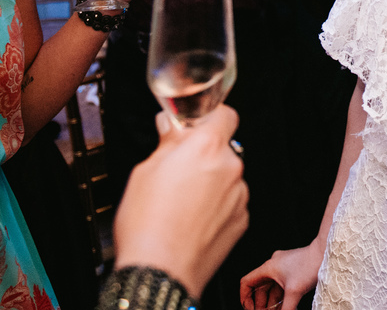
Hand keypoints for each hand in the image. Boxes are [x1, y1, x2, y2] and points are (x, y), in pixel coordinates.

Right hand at [115, 106, 248, 297]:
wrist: (160, 273)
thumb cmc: (147, 225)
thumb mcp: (145, 172)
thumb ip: (167, 143)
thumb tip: (170, 127)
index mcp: (205, 147)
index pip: (225, 114)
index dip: (211, 118)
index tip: (198, 125)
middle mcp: (230, 167)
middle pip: (224, 148)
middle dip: (204, 155)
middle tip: (178, 169)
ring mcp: (239, 195)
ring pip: (227, 176)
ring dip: (212, 182)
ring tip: (182, 202)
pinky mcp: (242, 220)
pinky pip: (231, 202)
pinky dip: (217, 206)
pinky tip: (193, 218)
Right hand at [240, 240, 326, 309]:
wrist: (326, 252)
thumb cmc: (310, 265)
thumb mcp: (295, 291)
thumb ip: (286, 309)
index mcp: (268, 268)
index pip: (247, 282)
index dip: (245, 298)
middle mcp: (273, 267)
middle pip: (259, 289)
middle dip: (261, 305)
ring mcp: (282, 269)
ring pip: (271, 290)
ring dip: (272, 304)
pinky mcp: (292, 271)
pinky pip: (281, 288)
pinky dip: (282, 299)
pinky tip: (288, 308)